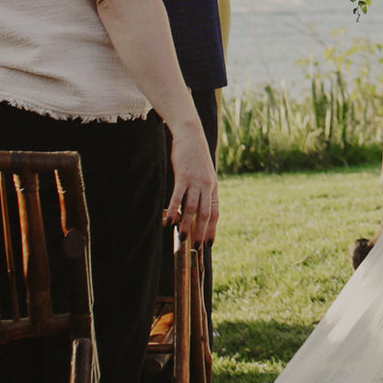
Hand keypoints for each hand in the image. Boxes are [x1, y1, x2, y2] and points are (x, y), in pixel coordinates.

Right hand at [165, 118, 219, 243]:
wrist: (191, 135)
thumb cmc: (195, 157)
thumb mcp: (203, 174)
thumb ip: (201, 190)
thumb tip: (194, 209)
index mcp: (213, 188)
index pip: (215, 212)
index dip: (212, 229)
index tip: (208, 243)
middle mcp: (207, 186)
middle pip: (205, 213)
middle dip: (201, 231)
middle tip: (196, 246)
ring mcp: (196, 181)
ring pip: (192, 207)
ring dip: (187, 224)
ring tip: (182, 237)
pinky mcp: (183, 175)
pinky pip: (178, 196)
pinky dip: (173, 209)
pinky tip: (168, 221)